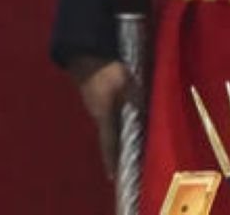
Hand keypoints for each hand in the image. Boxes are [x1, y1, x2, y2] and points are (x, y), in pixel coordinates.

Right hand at [68, 56, 133, 178]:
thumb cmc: (105, 70)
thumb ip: (136, 99)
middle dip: (117, 149)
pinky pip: (109, 111)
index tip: (112, 178)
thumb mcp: (126, 82)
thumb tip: (146, 114)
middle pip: (110, 136)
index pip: (109, 145)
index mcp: (104, 116)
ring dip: (118, 132)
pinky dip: (117, 117)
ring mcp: (95, 104)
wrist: (84, 51)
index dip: (111, 161)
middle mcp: (98, 114)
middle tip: (127, 161)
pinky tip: (124, 114)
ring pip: (110, 123)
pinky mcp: (96, 94)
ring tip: (129, 142)